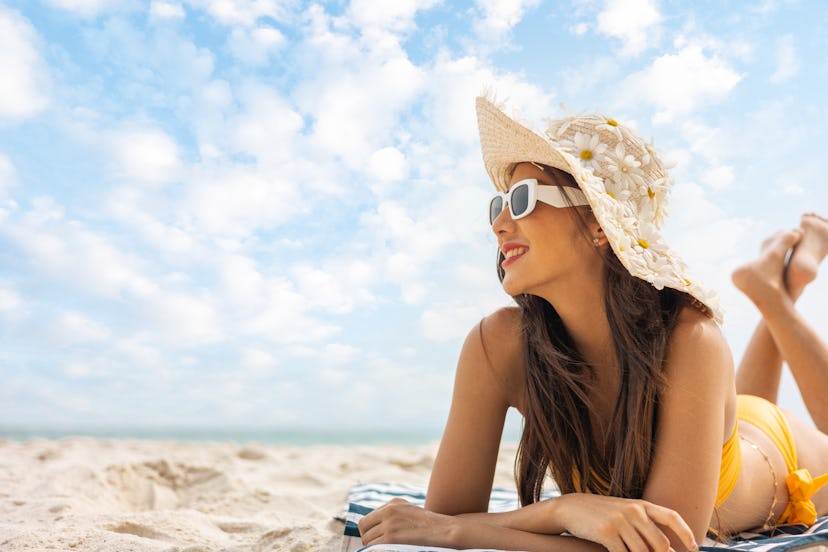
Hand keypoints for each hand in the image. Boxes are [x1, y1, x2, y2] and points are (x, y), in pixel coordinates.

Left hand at [358, 498, 458, 546]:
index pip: (366, 519)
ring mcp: (389, 523)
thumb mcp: (409, 512)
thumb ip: (392, 515)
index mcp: (393, 503)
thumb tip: (373, 529)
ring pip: (367, 540)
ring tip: (389, 547)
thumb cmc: (430, 526)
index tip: (376, 539)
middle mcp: (389, 510)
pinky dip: (378, 551)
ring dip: (374, 546)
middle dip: (370, 539)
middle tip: (381, 545)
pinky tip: (391, 549)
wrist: (446, 530)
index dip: (369, 531)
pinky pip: (373, 547)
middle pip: (364, 529)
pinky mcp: (391, 537)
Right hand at [553, 494, 697, 551]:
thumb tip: (668, 550)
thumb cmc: (602, 514)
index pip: (672, 517)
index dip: (686, 534)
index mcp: (641, 505)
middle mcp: (634, 511)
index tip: (694, 549)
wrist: (571, 508)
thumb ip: (646, 528)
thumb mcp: (626, 514)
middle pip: (660, 543)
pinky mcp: (606, 532)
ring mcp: (620, 521)